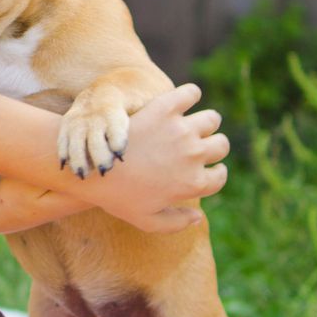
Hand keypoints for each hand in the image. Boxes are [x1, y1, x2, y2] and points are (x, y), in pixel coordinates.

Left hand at [76, 83, 227, 232]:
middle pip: (221, 145)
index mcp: (193, 183)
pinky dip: (191, 94)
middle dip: (213, 146)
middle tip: (199, 145)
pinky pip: (190, 93)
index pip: (220, 176)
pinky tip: (185, 99)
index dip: (214, 174)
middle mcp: (194, 155)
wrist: (95, 168)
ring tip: (193, 123)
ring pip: (212, 119)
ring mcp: (182, 130)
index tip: (205, 169)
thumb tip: (198, 217)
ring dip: (206, 122)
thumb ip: (176, 223)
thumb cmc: (118, 198)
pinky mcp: (166, 109)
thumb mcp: (147, 221)